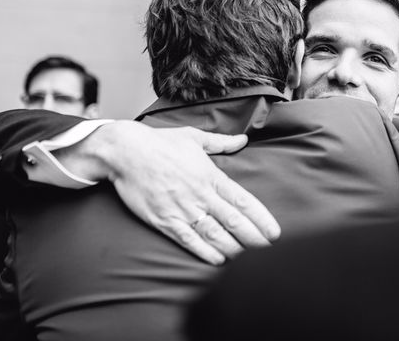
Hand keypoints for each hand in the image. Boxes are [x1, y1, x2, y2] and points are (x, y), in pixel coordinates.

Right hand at [58, 121, 280, 264]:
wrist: (125, 151)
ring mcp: (182, 209)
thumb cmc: (159, 142)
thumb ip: (221, 142)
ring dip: (232, 248)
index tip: (273, 231)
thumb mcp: (194, 137)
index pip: (243, 201)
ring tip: (246, 259)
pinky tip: (218, 260)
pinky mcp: (164, 220)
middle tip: (267, 250)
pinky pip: (188, 240)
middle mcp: (200, 194)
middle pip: (233, 221)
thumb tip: (242, 140)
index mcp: (211, 175)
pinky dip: (204, 252)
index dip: (261, 219)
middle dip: (253, 238)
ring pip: (214, 234)